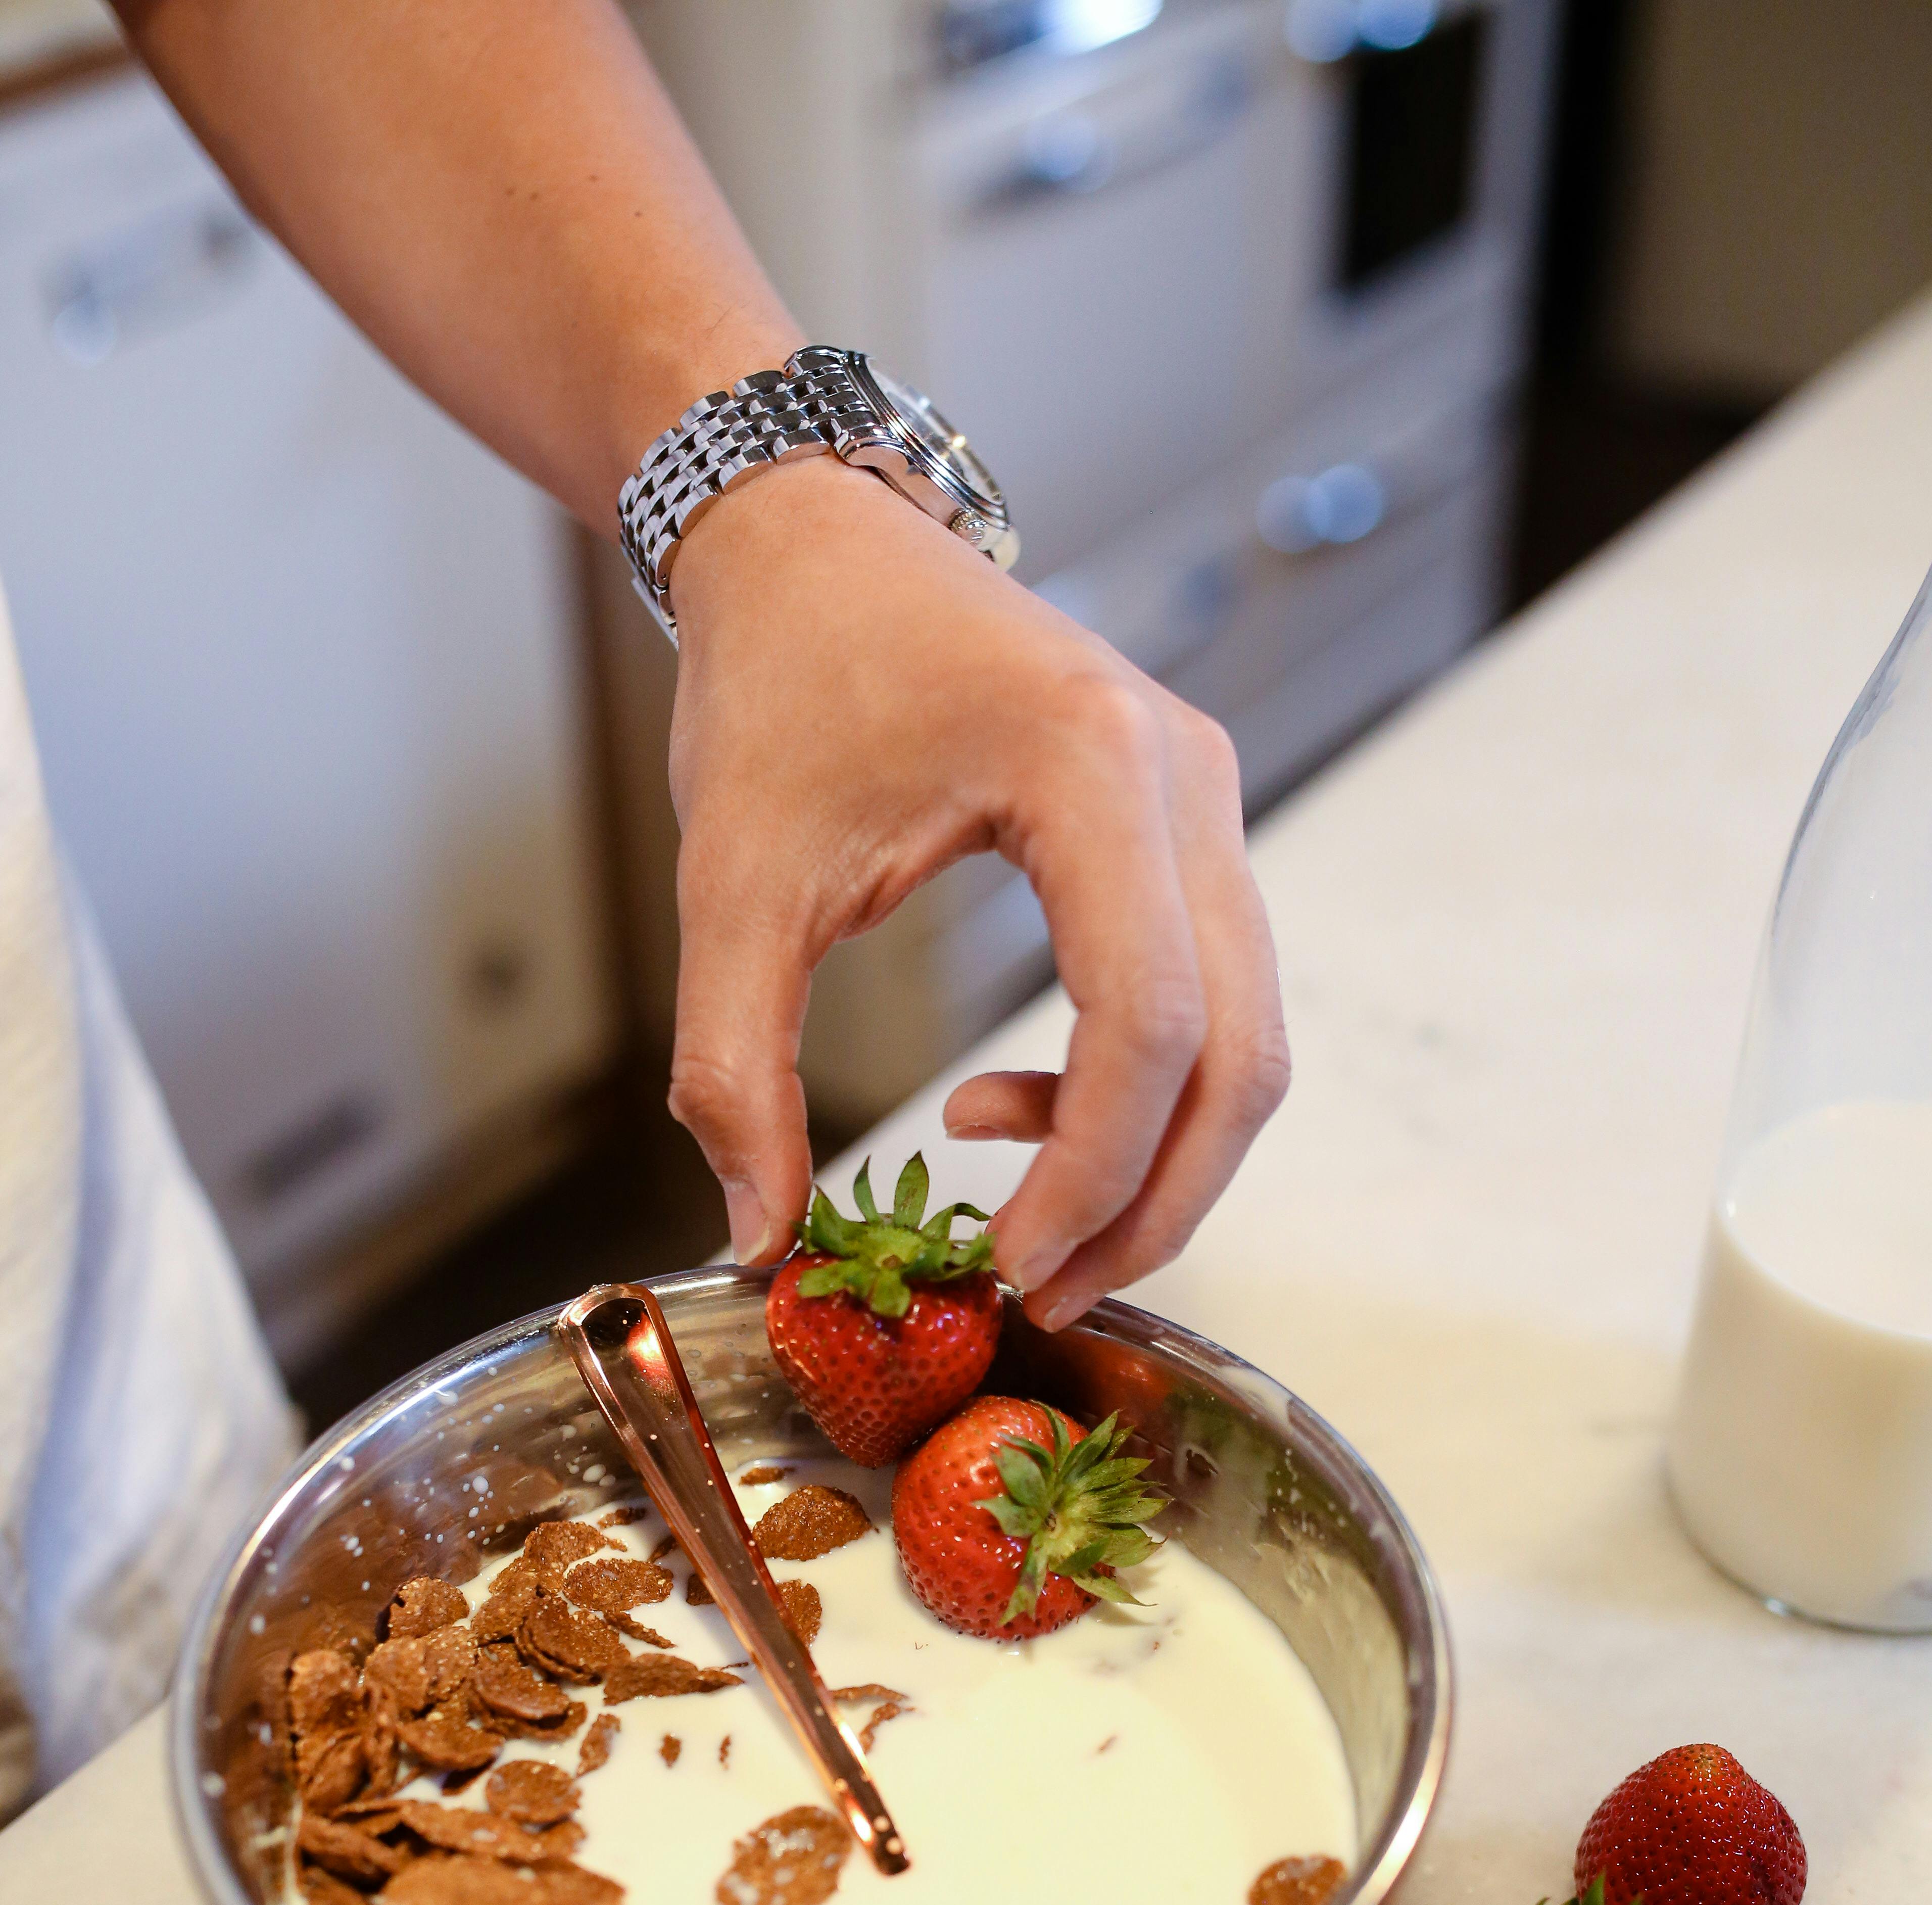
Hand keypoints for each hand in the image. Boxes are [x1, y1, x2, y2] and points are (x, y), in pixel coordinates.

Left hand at [665, 454, 1287, 1328]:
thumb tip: (758, 1233)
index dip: (1091, 1173)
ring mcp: (1204, 800)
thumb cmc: (781, 679)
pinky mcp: (1187, 827)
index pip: (1147, 1024)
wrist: (815, 538)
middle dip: (1152, 1201)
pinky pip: (1211, 998)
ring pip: (1246, 1039)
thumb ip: (735, 1068)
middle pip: (1238, 1054)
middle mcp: (1186, 777)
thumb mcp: (734, 882)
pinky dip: (1140, 1092)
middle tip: (1044, 1290)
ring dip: (1155, 1161)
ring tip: (1028, 1223)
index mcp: (1092, 767)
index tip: (1005, 1265)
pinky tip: (1012, 1108)